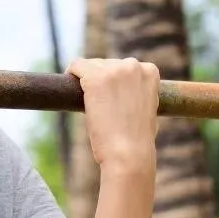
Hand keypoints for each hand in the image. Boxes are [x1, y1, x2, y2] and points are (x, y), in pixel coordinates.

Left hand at [67, 57, 158, 175]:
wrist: (129, 154)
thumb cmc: (137, 139)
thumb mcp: (147, 108)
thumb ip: (139, 93)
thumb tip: (125, 93)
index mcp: (150, 71)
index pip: (125, 66)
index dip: (114, 81)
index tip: (109, 96)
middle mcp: (133, 65)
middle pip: (107, 64)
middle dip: (100, 80)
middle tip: (98, 104)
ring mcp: (113, 70)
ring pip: (91, 65)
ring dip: (86, 79)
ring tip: (87, 102)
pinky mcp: (94, 78)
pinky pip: (77, 65)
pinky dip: (71, 73)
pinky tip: (68, 85)